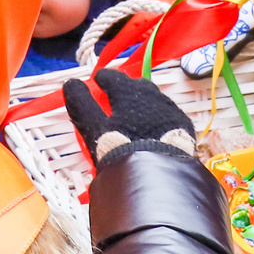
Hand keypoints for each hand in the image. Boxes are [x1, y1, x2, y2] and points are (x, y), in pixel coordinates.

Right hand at [62, 69, 195, 161]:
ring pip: (155, 98)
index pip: (113, 78)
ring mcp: (170, 110)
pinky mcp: (184, 126)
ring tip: (137, 110)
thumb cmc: (120, 149)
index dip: (104, 77)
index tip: (98, 79)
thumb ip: (81, 104)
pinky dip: (159, 115)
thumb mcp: (93, 127)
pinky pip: (168, 113)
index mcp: (128, 92)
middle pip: (137, 86)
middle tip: (118, 93)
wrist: (158, 176)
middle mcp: (152, 95)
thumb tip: (70, 83)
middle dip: (127, 87)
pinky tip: (157, 125)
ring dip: (145, 101)